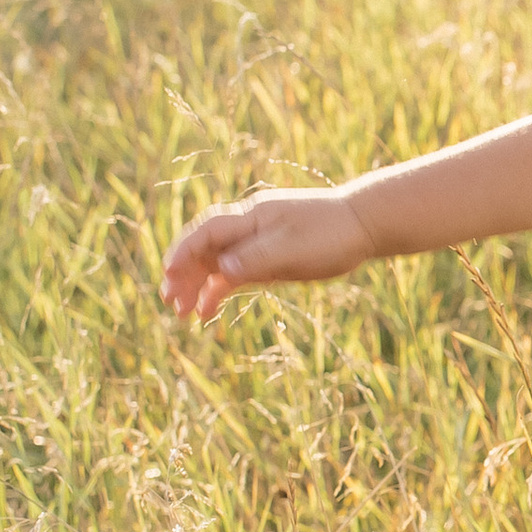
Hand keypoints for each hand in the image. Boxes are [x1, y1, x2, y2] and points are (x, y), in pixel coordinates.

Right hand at [161, 187, 380, 321]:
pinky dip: (220, 291)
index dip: (183, 251)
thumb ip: (257, 258)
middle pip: (205, 249)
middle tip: (169, 302)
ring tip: (182, 314)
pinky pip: (235, 274)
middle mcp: (249, 228)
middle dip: (184, 274)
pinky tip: (207, 311)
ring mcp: (257, 243)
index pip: (207, 232)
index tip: (168, 274)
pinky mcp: (269, 259)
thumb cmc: (330, 233)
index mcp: (252, 217)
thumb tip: (221, 268)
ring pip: (217, 264)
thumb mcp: (293, 249)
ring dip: (197, 286)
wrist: (362, 225)